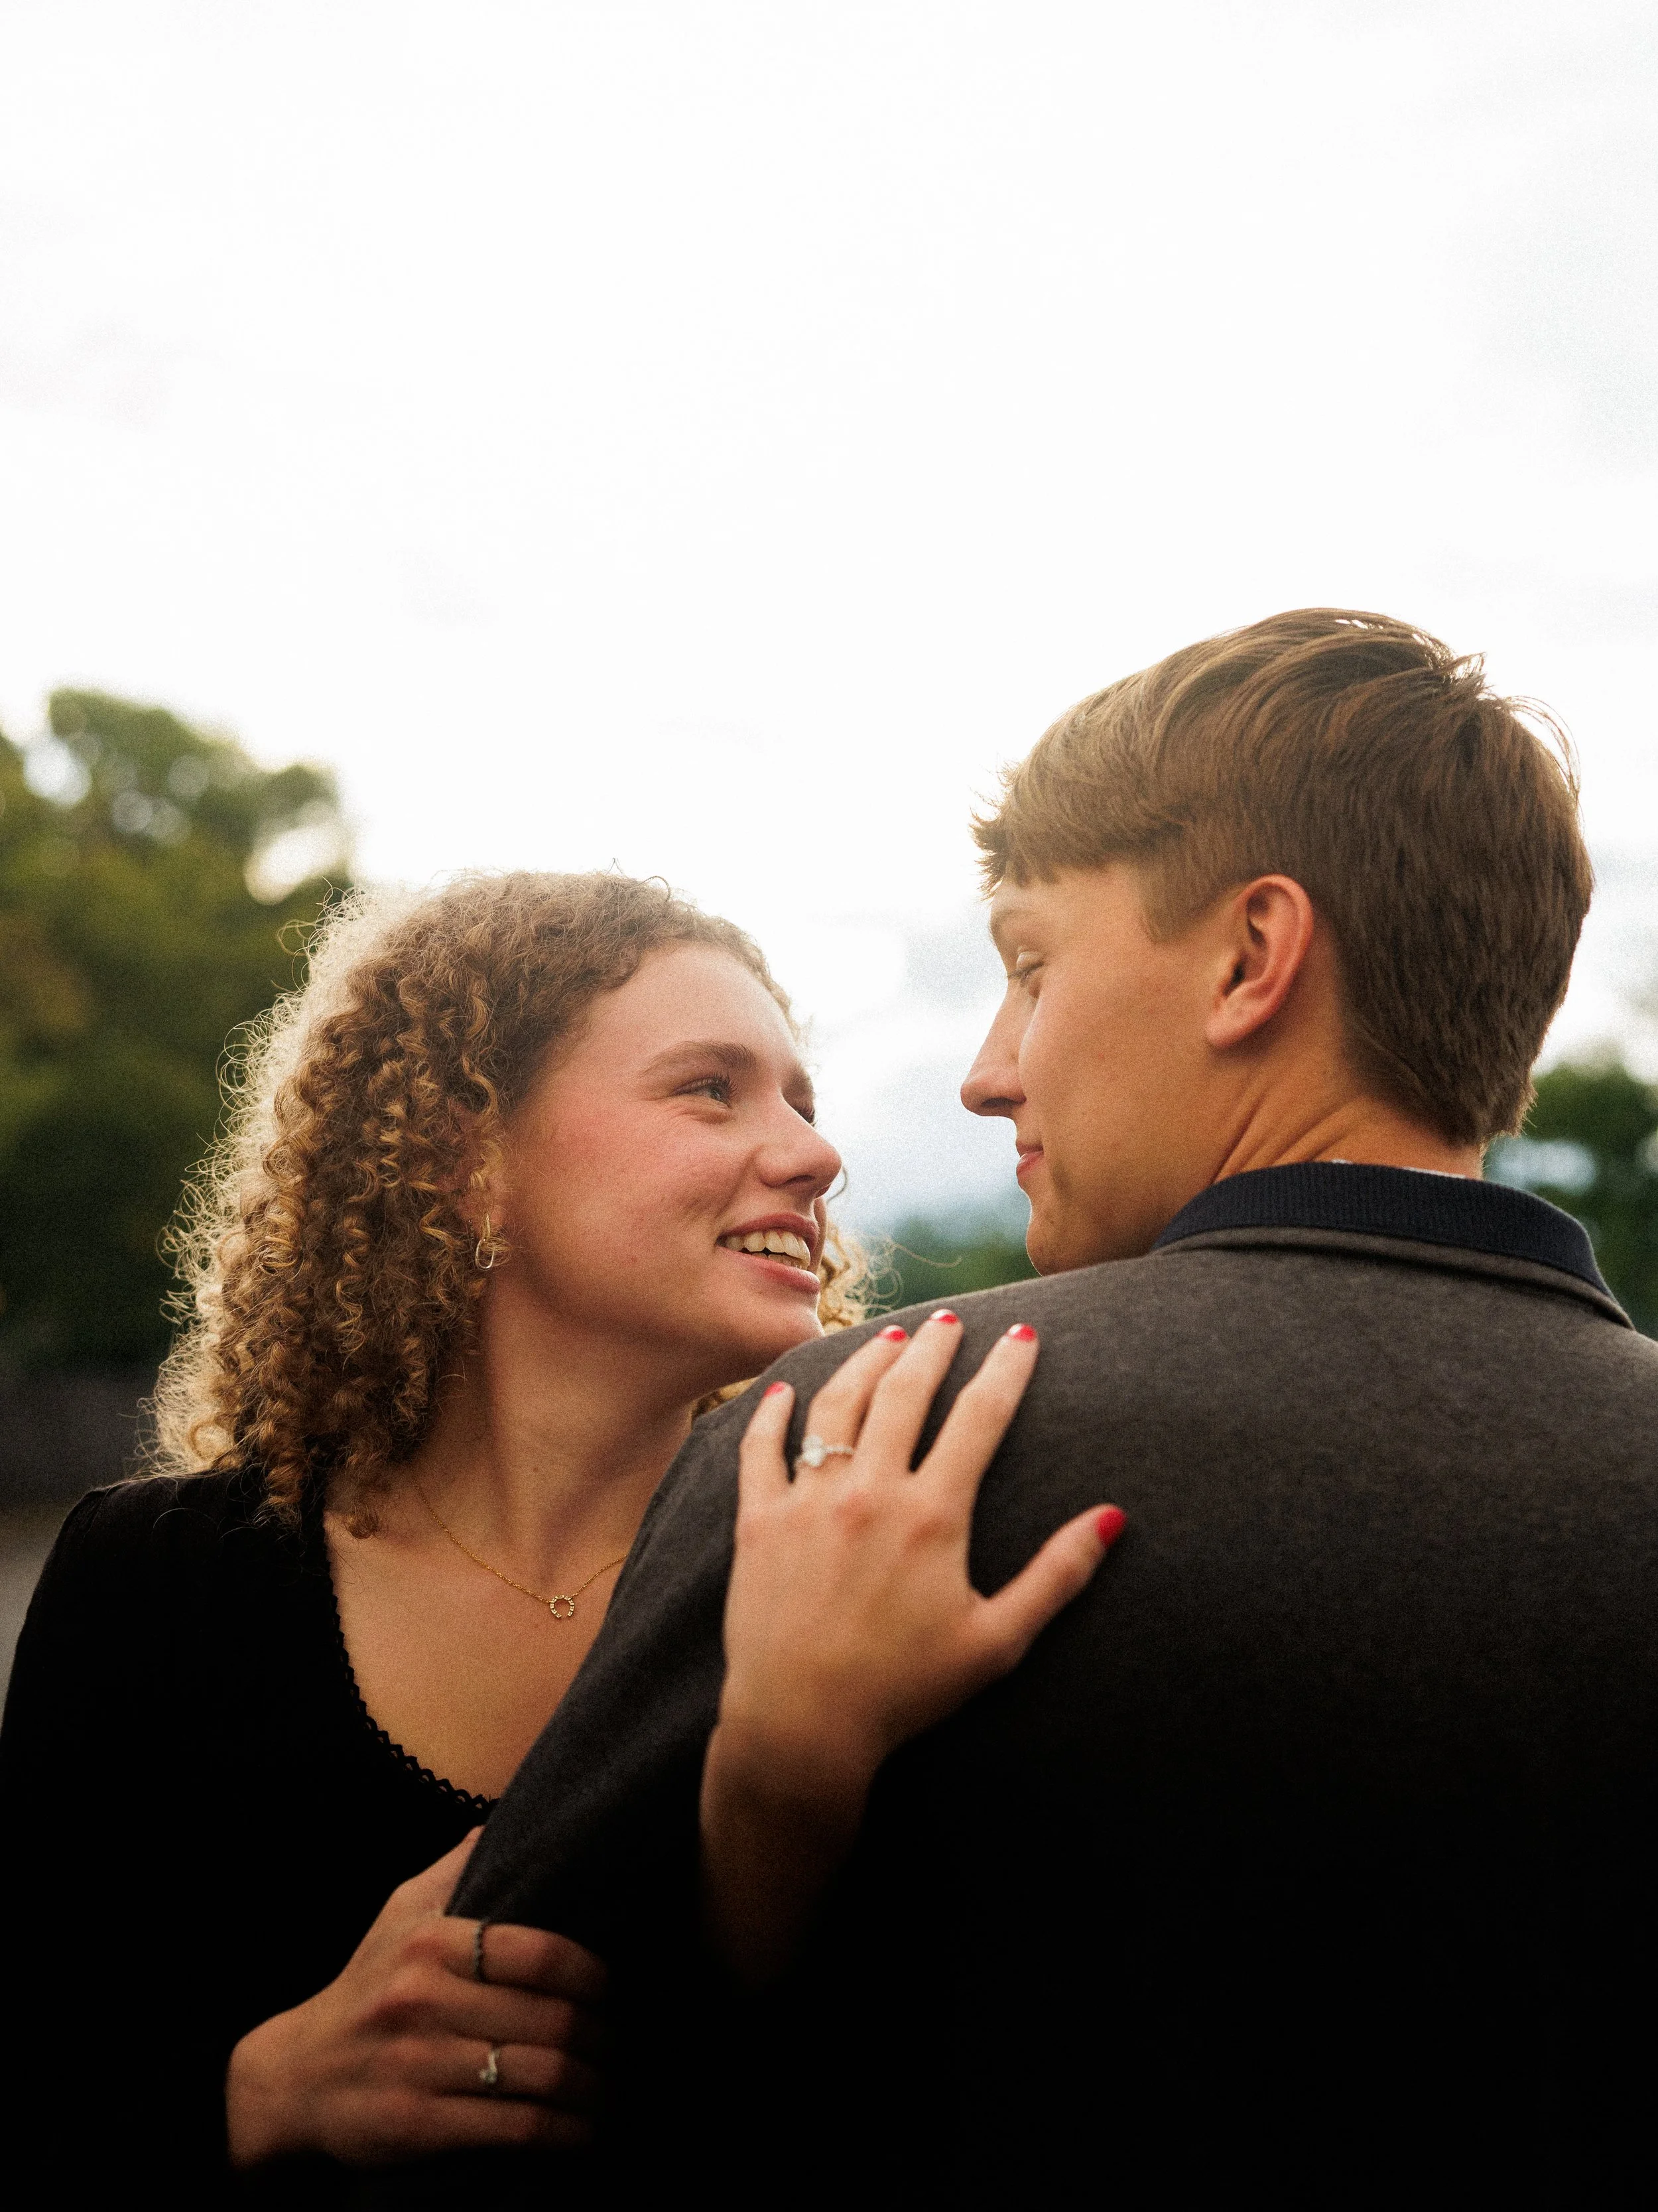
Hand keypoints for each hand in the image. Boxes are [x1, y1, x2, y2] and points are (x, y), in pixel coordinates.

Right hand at [226, 1830, 606, 2166]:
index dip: (591, 1974)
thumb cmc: (369, 1986)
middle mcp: (422, 1999)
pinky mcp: (415, 2124)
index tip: (611, 1988)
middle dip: (600, 2037)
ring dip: (589, 2089)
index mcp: (430, 1941)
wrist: (295, 2074)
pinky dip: (561, 2131)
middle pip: (549, 2018)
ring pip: (538, 2076)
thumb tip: (509, 1817)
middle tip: (617, 2043)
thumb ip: (457, 1867)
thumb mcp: (400, 1913)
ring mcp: (418, 2064)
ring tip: (606, 2090)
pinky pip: (512, 2128)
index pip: (539, 1952)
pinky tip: (579, 2129)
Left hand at [701, 1310, 1123, 1977]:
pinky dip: (772, 1413)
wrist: (802, 1727)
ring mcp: (807, 1502)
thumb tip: (1113, 1518)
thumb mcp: (997, 1641)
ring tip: (887, 1337)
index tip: (1023, 1334)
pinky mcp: (757, 1522)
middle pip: (906, 1393)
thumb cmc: (906, 1692)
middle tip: (950, 1319)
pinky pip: (760, 1449)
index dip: (1006, 1369)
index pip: (979, 1418)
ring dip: (865, 1363)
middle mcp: (869, 1493)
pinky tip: (785, 1390)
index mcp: (933, 1516)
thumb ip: (1056, 1576)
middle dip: (934, 1347)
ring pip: (837, 1406)